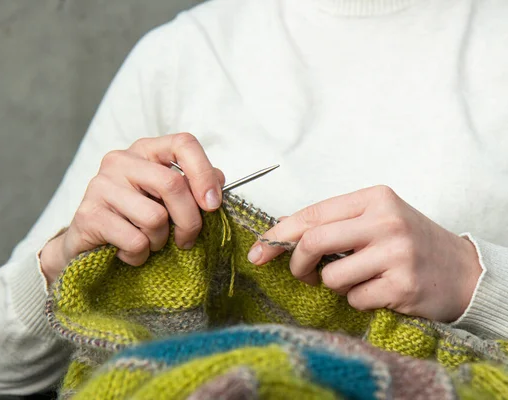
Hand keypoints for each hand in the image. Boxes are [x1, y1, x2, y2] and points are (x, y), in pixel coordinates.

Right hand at [40, 133, 224, 282]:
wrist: (87, 243)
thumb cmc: (133, 218)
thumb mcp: (166, 199)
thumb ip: (193, 186)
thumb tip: (219, 181)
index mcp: (145, 150)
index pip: (183, 144)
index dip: (204, 174)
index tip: (213, 204)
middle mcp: (121, 160)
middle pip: (172, 185)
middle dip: (190, 221)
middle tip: (187, 239)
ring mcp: (101, 185)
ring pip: (155, 218)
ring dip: (160, 241)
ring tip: (149, 242)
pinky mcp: (89, 214)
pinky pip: (135, 240)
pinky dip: (140, 255)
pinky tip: (130, 251)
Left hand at [248, 185, 481, 321]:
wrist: (463, 270)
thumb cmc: (410, 242)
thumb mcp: (375, 219)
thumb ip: (333, 222)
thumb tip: (281, 228)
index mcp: (374, 198)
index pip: (311, 214)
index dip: (278, 235)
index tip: (258, 250)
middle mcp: (385, 221)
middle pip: (313, 242)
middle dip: (297, 264)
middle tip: (303, 273)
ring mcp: (395, 253)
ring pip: (330, 276)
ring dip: (333, 284)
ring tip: (357, 279)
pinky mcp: (402, 285)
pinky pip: (354, 298)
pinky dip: (356, 299)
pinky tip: (378, 291)